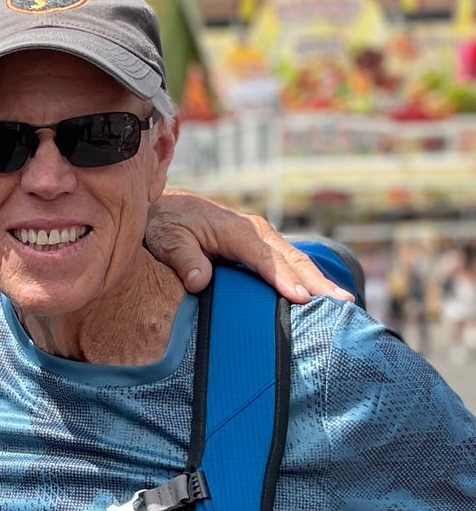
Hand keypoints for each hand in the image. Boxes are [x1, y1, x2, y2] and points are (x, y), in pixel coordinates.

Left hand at [144, 192, 352, 304]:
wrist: (165, 208)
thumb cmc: (165, 224)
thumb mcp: (167, 239)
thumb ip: (184, 258)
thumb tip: (200, 281)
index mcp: (237, 231)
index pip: (265, 259)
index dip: (283, 279)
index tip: (301, 298)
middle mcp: (256, 233)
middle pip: (291, 259)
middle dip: (317, 281)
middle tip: (342, 302)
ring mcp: (262, 240)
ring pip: (295, 261)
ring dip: (319, 281)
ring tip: (344, 302)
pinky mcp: (261, 249)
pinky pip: (287, 264)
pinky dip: (306, 279)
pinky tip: (321, 297)